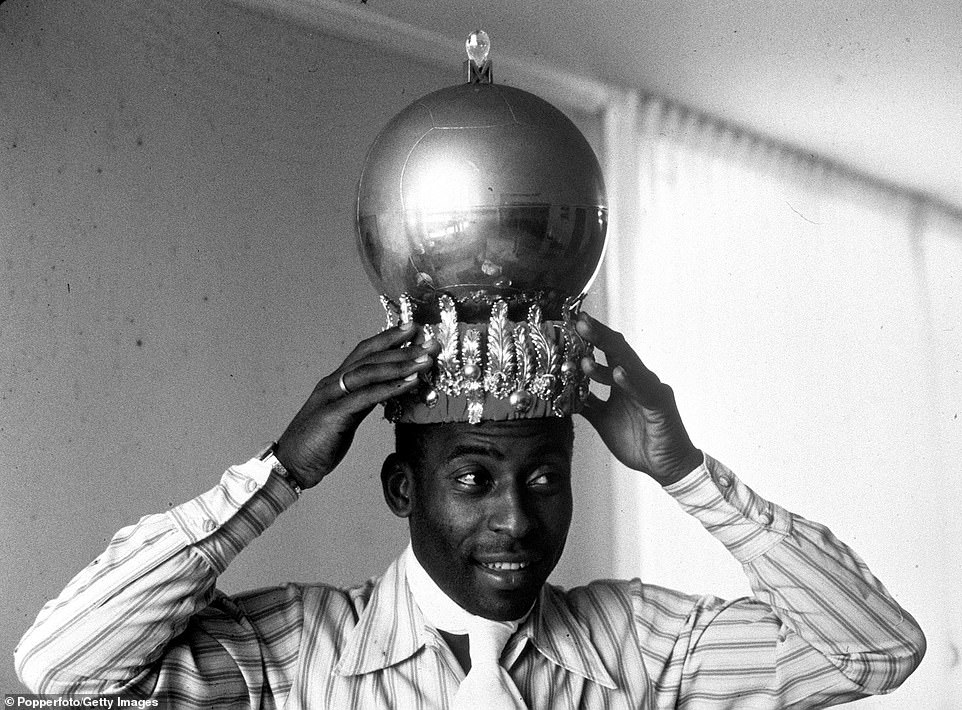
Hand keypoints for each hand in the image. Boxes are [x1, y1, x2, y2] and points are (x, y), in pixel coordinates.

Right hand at [274, 324, 438, 488]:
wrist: (291, 466)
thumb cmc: (319, 443)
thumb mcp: (345, 417)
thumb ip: (363, 401)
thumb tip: (388, 391)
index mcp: (335, 382)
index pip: (364, 352)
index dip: (388, 338)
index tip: (412, 328)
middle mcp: (333, 384)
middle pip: (370, 357)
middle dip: (402, 348)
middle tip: (429, 341)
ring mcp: (331, 397)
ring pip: (369, 372)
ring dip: (400, 364)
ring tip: (425, 360)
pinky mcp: (333, 415)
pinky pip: (366, 397)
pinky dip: (390, 388)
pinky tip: (411, 383)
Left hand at [575, 313, 701, 485]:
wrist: (666, 466)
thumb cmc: (639, 441)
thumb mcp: (603, 420)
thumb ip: (587, 404)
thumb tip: (565, 393)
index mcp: (625, 382)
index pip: (608, 353)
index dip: (592, 338)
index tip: (573, 323)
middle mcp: (638, 380)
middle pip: (617, 350)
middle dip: (597, 334)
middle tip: (579, 321)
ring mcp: (650, 389)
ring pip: (628, 365)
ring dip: (606, 352)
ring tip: (587, 338)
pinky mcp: (659, 405)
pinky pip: (643, 390)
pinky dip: (629, 381)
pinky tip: (618, 372)